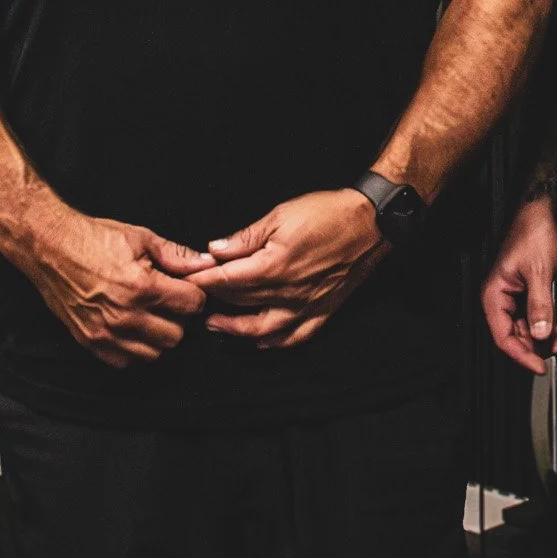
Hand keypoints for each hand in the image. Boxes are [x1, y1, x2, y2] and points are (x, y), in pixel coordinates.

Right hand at [16, 210, 210, 368]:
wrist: (51, 249)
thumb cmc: (95, 239)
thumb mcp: (141, 237)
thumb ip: (176, 255)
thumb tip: (205, 264)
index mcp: (141, 288)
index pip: (191, 306)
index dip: (194, 294)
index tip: (186, 288)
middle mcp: (125, 316)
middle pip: (176, 335)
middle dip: (178, 318)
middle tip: (168, 301)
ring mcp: (106, 334)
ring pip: (153, 354)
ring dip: (157, 336)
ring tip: (150, 314)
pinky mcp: (90, 343)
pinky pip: (125, 362)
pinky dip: (134, 349)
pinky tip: (132, 328)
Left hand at [187, 190, 386, 347]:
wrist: (370, 222)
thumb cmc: (327, 213)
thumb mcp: (281, 215)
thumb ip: (246, 238)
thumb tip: (215, 250)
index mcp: (273, 267)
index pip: (226, 280)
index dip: (203, 280)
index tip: (186, 280)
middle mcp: (287, 293)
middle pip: (239, 301)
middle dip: (213, 298)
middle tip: (194, 296)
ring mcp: (305, 306)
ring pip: (262, 329)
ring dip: (235, 330)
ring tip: (216, 326)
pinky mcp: (322, 311)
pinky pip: (295, 336)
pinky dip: (275, 343)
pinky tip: (262, 342)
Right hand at [481, 196, 556, 373]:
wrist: (539, 211)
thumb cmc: (532, 233)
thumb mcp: (539, 271)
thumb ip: (540, 305)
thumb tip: (540, 333)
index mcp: (494, 293)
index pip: (503, 336)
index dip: (521, 354)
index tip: (539, 366)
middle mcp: (499, 297)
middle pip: (513, 335)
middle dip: (535, 346)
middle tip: (556, 352)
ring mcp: (511, 294)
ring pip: (524, 327)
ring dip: (542, 336)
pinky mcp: (523, 290)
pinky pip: (531, 315)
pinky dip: (544, 324)